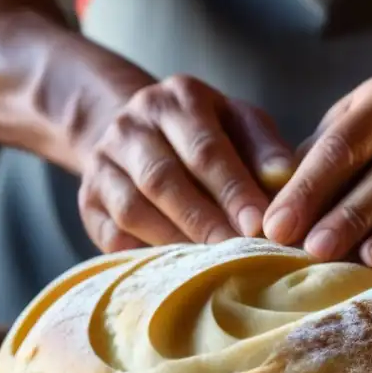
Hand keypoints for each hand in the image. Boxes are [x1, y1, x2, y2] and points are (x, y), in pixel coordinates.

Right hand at [78, 76, 293, 252]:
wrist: (141, 132)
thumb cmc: (209, 134)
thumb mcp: (241, 124)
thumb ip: (264, 149)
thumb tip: (284, 179)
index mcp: (177, 99)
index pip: (204, 148)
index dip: (232, 189)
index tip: (261, 225)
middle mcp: (132, 124)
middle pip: (163, 179)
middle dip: (205, 221)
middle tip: (240, 254)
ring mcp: (102, 161)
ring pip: (132, 208)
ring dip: (175, 241)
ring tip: (213, 269)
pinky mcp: (87, 199)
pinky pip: (110, 234)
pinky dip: (142, 256)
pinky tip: (175, 273)